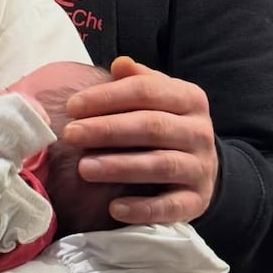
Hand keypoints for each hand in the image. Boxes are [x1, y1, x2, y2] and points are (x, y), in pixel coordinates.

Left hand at [62, 56, 218, 223]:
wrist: (201, 166)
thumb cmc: (164, 125)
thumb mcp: (157, 98)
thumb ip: (137, 81)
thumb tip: (119, 64)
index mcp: (189, 98)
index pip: (146, 91)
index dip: (107, 97)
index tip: (72, 106)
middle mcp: (200, 132)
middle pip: (152, 127)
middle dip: (107, 130)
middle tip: (70, 134)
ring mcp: (201, 168)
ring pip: (161, 165)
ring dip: (120, 167)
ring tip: (84, 169)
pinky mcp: (197, 201)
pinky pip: (171, 207)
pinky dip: (142, 208)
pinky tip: (114, 208)